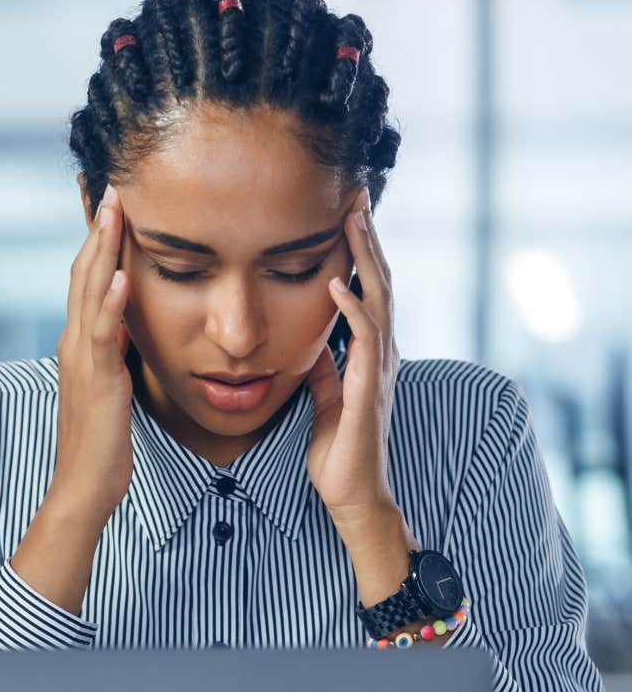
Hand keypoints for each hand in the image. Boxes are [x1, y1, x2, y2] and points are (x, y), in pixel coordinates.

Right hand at [50, 183, 133, 526]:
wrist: (85, 486)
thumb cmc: (102, 442)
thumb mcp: (110, 385)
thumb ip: (114, 351)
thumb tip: (127, 324)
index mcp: (80, 342)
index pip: (87, 278)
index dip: (98, 240)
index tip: (111, 203)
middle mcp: (75, 342)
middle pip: (84, 272)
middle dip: (99, 228)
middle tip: (110, 184)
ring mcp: (83, 359)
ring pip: (90, 292)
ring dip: (103, 249)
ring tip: (115, 209)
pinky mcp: (97, 380)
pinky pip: (104, 334)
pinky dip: (111, 302)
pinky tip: (122, 275)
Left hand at [304, 186, 401, 532]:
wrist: (353, 497)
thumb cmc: (340, 454)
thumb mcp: (326, 402)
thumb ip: (324, 373)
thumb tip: (312, 350)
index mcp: (369, 356)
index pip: (370, 291)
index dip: (361, 252)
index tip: (347, 214)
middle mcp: (381, 355)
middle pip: (380, 283)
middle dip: (369, 238)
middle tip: (357, 194)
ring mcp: (378, 370)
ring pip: (379, 300)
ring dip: (366, 257)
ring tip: (353, 218)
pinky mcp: (368, 389)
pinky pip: (363, 339)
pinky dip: (352, 307)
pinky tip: (338, 280)